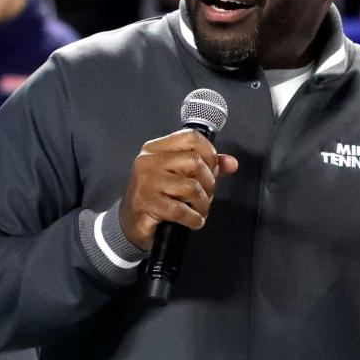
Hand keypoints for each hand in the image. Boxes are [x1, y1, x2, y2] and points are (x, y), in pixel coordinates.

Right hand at [120, 128, 237, 250]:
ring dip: (203, 203)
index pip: (191, 137)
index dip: (209, 152)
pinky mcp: (147, 204)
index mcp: (156, 148)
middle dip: (209, 182)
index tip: (212, 169)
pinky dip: (194, 219)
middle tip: (206, 195)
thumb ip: (205, 166)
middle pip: (195, 162)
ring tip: (199, 210)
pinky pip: (181, 210)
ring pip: (191, 187)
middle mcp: (148, 161)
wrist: (129, 223)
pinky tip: (194, 221)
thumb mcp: (177, 176)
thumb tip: (231, 163)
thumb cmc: (156, 196)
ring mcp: (146, 182)